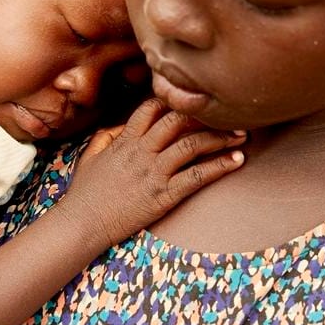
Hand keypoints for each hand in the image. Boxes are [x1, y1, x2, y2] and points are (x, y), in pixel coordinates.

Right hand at [64, 98, 244, 240]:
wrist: (82, 223)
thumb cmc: (85, 192)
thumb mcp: (89, 156)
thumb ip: (108, 136)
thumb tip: (124, 125)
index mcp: (125, 140)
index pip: (152, 108)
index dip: (175, 101)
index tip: (195, 102)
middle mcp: (142, 151)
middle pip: (178, 121)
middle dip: (206, 116)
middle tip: (229, 115)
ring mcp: (153, 173)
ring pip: (192, 145)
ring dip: (221, 138)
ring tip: (242, 136)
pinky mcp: (163, 195)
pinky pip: (196, 176)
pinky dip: (220, 167)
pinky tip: (237, 161)